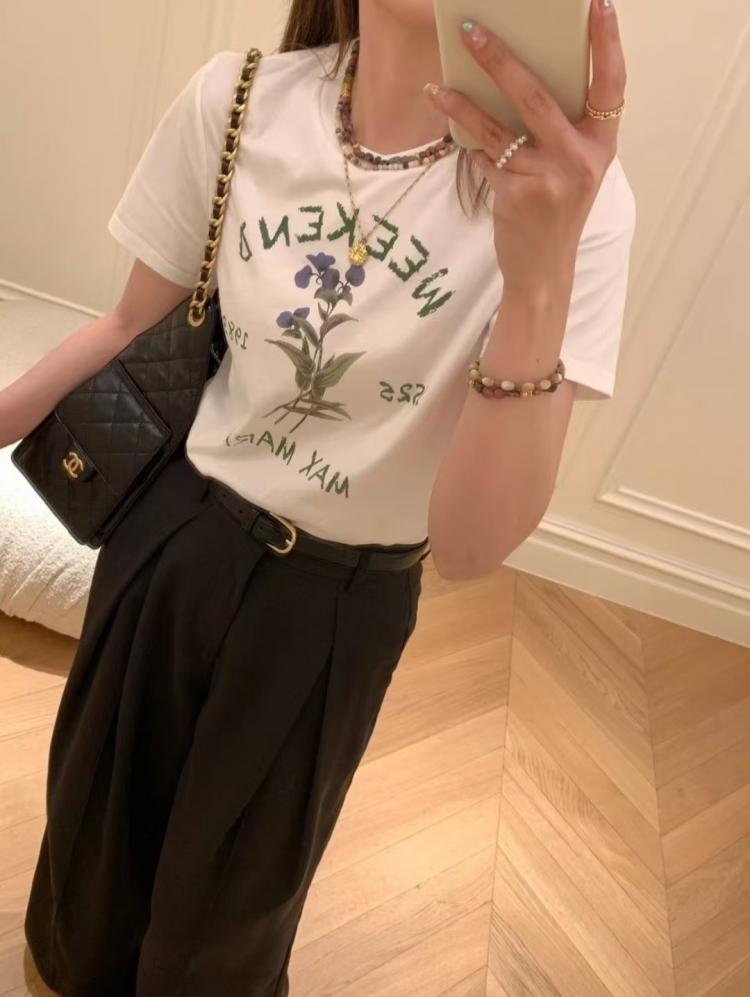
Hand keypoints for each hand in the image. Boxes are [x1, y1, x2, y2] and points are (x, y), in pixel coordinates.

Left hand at [425, 0, 626, 294]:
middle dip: (501, 59)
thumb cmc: (555, 212)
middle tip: (473, 31)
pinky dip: (468, 147)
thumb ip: (560, 130)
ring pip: (497, 129)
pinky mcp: (517, 195)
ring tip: (439, 87)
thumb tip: (517, 79)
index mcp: (601, 145)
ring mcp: (548, 178)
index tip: (598, 4)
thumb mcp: (573, 169)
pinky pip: (484, 159)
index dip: (607, 42)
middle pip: (537, 96)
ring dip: (463, 104)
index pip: (610, 84)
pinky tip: (455, 139)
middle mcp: (579, 159)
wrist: (542, 270)